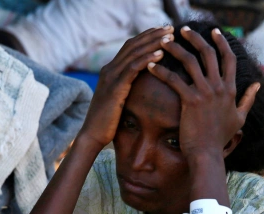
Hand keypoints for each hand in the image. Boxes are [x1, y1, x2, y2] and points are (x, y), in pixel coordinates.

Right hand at [78, 26, 174, 148]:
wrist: (93, 135)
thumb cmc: (107, 122)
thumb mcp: (118, 100)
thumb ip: (126, 88)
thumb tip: (142, 86)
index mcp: (110, 71)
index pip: (129, 47)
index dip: (146, 37)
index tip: (163, 32)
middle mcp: (109, 70)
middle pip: (133, 45)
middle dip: (152, 35)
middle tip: (170, 28)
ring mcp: (110, 77)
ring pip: (134, 53)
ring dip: (153, 43)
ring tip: (170, 37)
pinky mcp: (115, 87)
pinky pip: (133, 68)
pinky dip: (148, 59)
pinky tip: (161, 53)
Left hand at [148, 26, 258, 161]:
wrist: (207, 155)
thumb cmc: (220, 138)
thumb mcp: (239, 118)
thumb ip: (248, 99)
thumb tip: (257, 85)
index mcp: (230, 89)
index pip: (228, 58)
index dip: (221, 42)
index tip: (214, 31)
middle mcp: (219, 87)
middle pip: (208, 53)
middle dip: (195, 38)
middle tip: (182, 29)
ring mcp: (205, 93)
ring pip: (189, 61)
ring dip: (175, 49)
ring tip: (163, 41)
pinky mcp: (190, 101)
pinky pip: (174, 80)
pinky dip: (161, 71)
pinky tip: (151, 65)